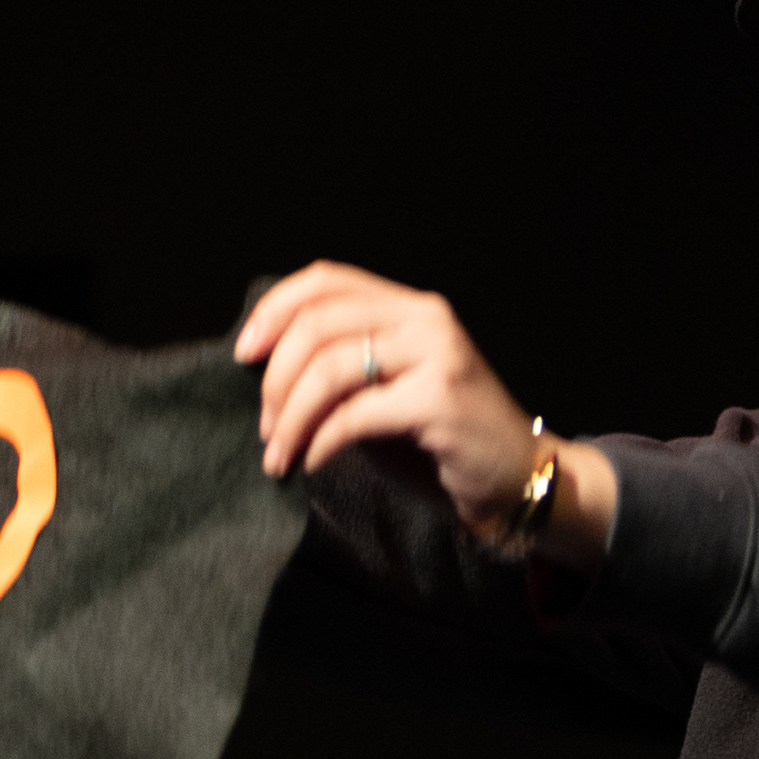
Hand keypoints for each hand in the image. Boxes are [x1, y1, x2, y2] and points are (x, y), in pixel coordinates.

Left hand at [235, 262, 544, 514]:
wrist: (516, 479)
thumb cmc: (442, 441)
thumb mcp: (386, 390)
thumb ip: (342, 366)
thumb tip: (266, 366)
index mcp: (410, 306)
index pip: (325, 280)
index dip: (273, 311)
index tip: (243, 355)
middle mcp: (425, 318)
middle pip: (317, 323)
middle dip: (274, 379)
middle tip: (263, 426)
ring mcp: (436, 355)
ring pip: (330, 368)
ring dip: (290, 418)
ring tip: (278, 454)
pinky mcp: (439, 400)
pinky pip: (354, 415)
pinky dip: (320, 442)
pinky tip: (312, 463)